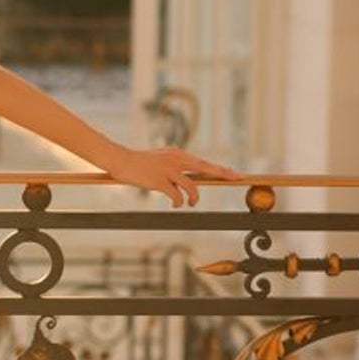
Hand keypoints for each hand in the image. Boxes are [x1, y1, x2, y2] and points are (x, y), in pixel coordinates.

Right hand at [100, 143, 244, 206]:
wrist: (121, 160)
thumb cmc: (139, 163)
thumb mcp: (161, 160)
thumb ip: (175, 167)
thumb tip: (187, 180)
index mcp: (179, 154)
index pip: (204, 163)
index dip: (220, 169)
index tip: (234, 173)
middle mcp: (177, 160)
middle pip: (206, 168)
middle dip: (223, 173)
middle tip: (237, 178)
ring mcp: (169, 170)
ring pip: (192, 186)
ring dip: (194, 198)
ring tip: (191, 204)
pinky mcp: (160, 181)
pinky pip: (176, 195)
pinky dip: (178, 202)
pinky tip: (175, 205)